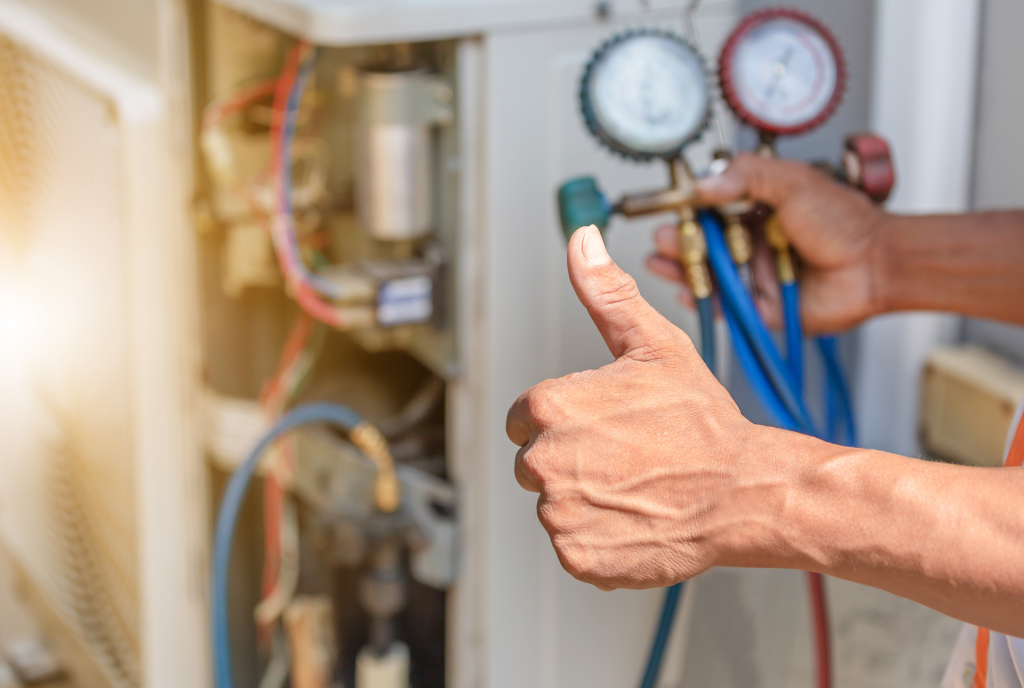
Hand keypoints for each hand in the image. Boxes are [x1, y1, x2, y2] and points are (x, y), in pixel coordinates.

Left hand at [506, 225, 772, 590]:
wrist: (744, 491)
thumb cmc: (702, 422)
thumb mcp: (653, 345)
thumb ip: (605, 294)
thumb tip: (582, 241)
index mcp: (548, 408)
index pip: (523, 419)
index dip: (564, 421)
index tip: (603, 426)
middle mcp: (543, 461)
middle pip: (535, 463)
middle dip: (571, 460)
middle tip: (626, 457)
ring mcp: (559, 513)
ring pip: (555, 505)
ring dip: (586, 500)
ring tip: (635, 486)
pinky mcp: (578, 556)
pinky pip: (573, 545)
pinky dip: (599, 539)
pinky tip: (634, 518)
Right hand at [646, 153, 888, 334]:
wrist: (877, 263)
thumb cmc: (844, 221)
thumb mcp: (792, 181)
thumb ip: (747, 176)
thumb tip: (703, 184)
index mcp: (757, 210)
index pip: (711, 209)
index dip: (688, 210)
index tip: (669, 208)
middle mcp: (752, 243)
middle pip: (703, 244)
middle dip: (677, 242)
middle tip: (661, 238)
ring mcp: (754, 275)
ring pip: (708, 275)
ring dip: (681, 269)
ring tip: (660, 261)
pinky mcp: (760, 307)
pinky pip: (724, 306)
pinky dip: (702, 300)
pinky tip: (684, 289)